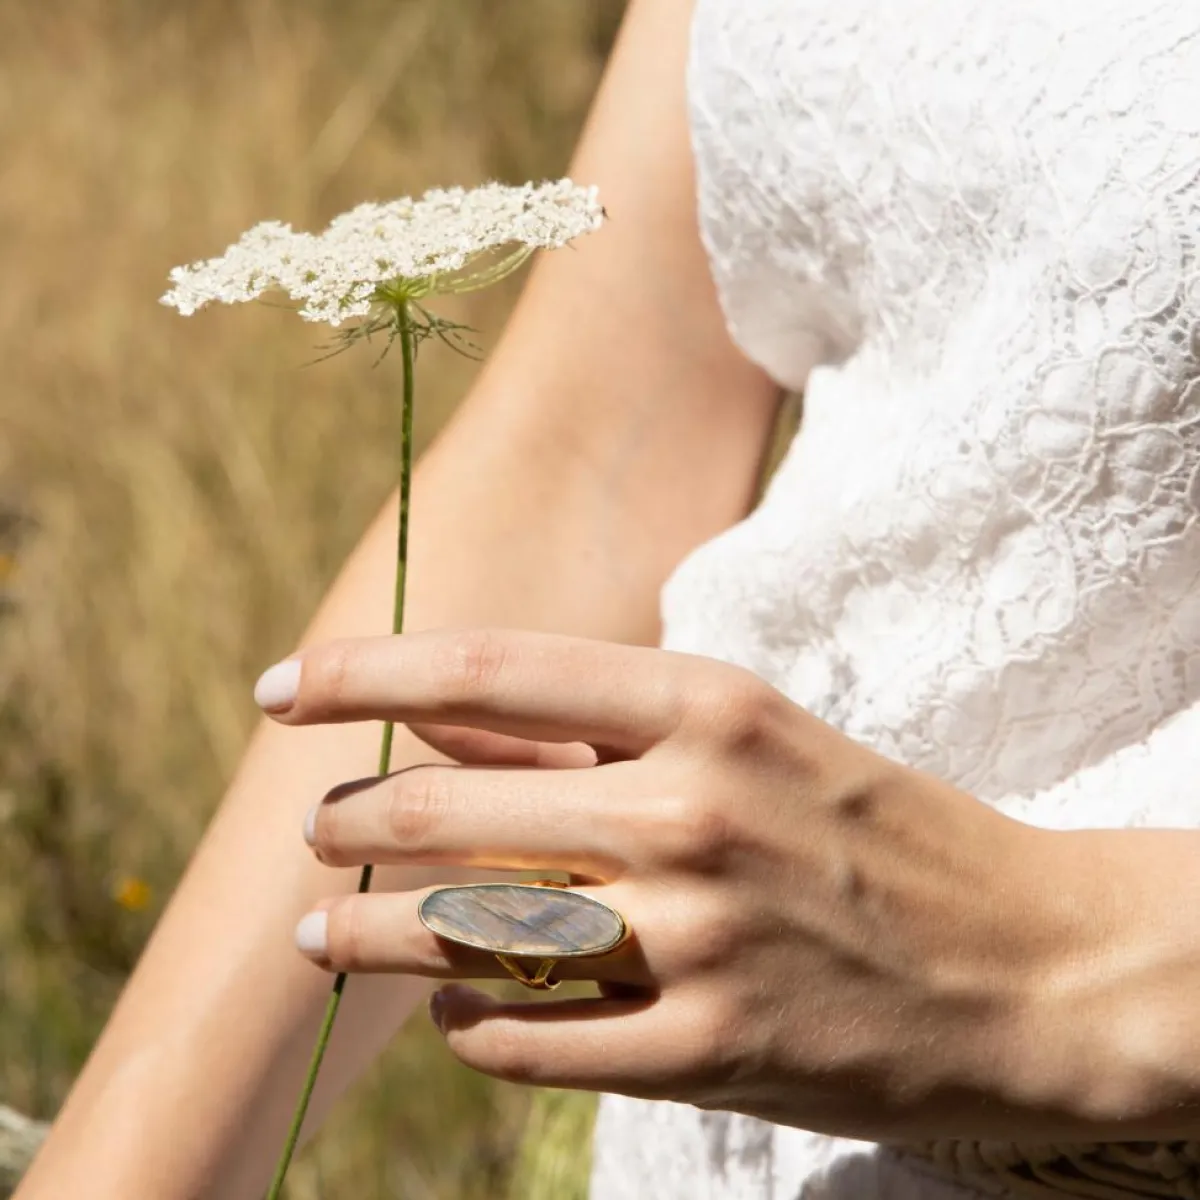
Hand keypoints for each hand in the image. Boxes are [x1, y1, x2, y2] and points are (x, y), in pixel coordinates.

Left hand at [256, 629, 1086, 1141]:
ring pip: (469, 935)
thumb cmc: (865, 829)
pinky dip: (468, 1026)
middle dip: (352, 825)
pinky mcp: (712, 1053)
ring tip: (331, 934)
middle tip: (314, 839)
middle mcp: (692, 811)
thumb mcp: (744, 738)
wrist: (1025, 962)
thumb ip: (583, 727)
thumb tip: (434, 710)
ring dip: (376, 935)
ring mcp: (701, 938)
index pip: (487, 670)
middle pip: (450, 810)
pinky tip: (453, 1013)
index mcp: (706, 707)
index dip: (364, 673)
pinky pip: (532, 1042)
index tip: (280, 690)